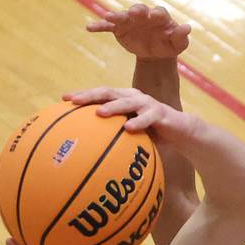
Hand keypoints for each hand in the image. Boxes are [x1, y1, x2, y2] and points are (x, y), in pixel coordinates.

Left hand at [63, 87, 196, 144]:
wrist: (182, 133)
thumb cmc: (153, 135)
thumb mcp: (131, 135)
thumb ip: (114, 137)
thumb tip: (91, 153)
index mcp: (124, 99)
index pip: (100, 94)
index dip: (82, 95)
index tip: (63, 99)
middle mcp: (133, 97)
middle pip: (108, 92)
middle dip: (90, 95)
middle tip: (74, 101)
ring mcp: (147, 104)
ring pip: (127, 102)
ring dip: (113, 106)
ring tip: (100, 113)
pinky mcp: (160, 113)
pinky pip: (148, 118)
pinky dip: (139, 122)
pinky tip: (129, 127)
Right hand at [87, 4, 190, 60]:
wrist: (157, 54)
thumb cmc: (170, 45)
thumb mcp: (179, 44)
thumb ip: (182, 36)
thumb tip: (187, 27)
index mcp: (160, 17)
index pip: (159, 13)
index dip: (156, 14)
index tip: (154, 16)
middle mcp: (144, 16)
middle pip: (139, 10)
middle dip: (136, 11)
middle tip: (134, 14)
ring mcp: (130, 21)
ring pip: (122, 16)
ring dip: (115, 16)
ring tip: (108, 17)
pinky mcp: (119, 29)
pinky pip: (108, 27)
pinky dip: (99, 26)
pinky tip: (89, 28)